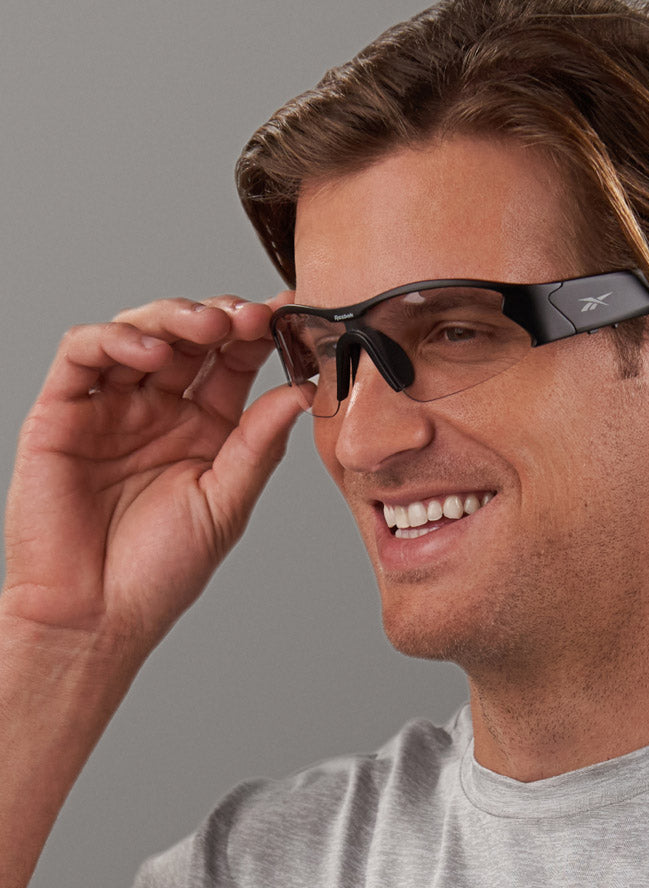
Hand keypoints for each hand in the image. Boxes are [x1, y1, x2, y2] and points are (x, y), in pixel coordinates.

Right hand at [2, 293, 302, 663]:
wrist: (94, 618)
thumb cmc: (161, 571)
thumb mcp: (227, 502)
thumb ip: (260, 442)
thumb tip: (303, 390)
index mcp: (207, 426)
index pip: (236, 360)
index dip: (261, 332)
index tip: (291, 312)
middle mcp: (162, 409)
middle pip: (192, 336)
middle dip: (224, 316)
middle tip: (251, 316)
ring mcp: (113, 406)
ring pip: (141, 331)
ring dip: (176, 316)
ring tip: (209, 326)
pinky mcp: (63, 412)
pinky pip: (83, 355)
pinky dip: (115, 339)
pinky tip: (152, 351)